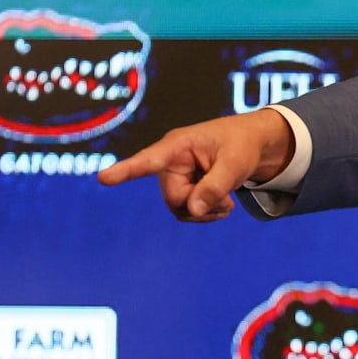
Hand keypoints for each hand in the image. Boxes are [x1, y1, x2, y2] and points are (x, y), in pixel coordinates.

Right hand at [98, 109, 294, 221]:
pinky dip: (205, 214)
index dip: (126, 170)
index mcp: (178, 145)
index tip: (104, 177)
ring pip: (179, 209)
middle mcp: (170, 161)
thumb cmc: (242, 145)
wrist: (253, 145)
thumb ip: (215, 187)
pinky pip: (186, 212)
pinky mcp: (181, 188)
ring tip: (227, 202)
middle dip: (201, 204)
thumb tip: (192, 211)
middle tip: (228, 201)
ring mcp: (174, 176)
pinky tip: (221, 205)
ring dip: (204, 212)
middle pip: (174, 198)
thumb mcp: (236, 164)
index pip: (149, 160)